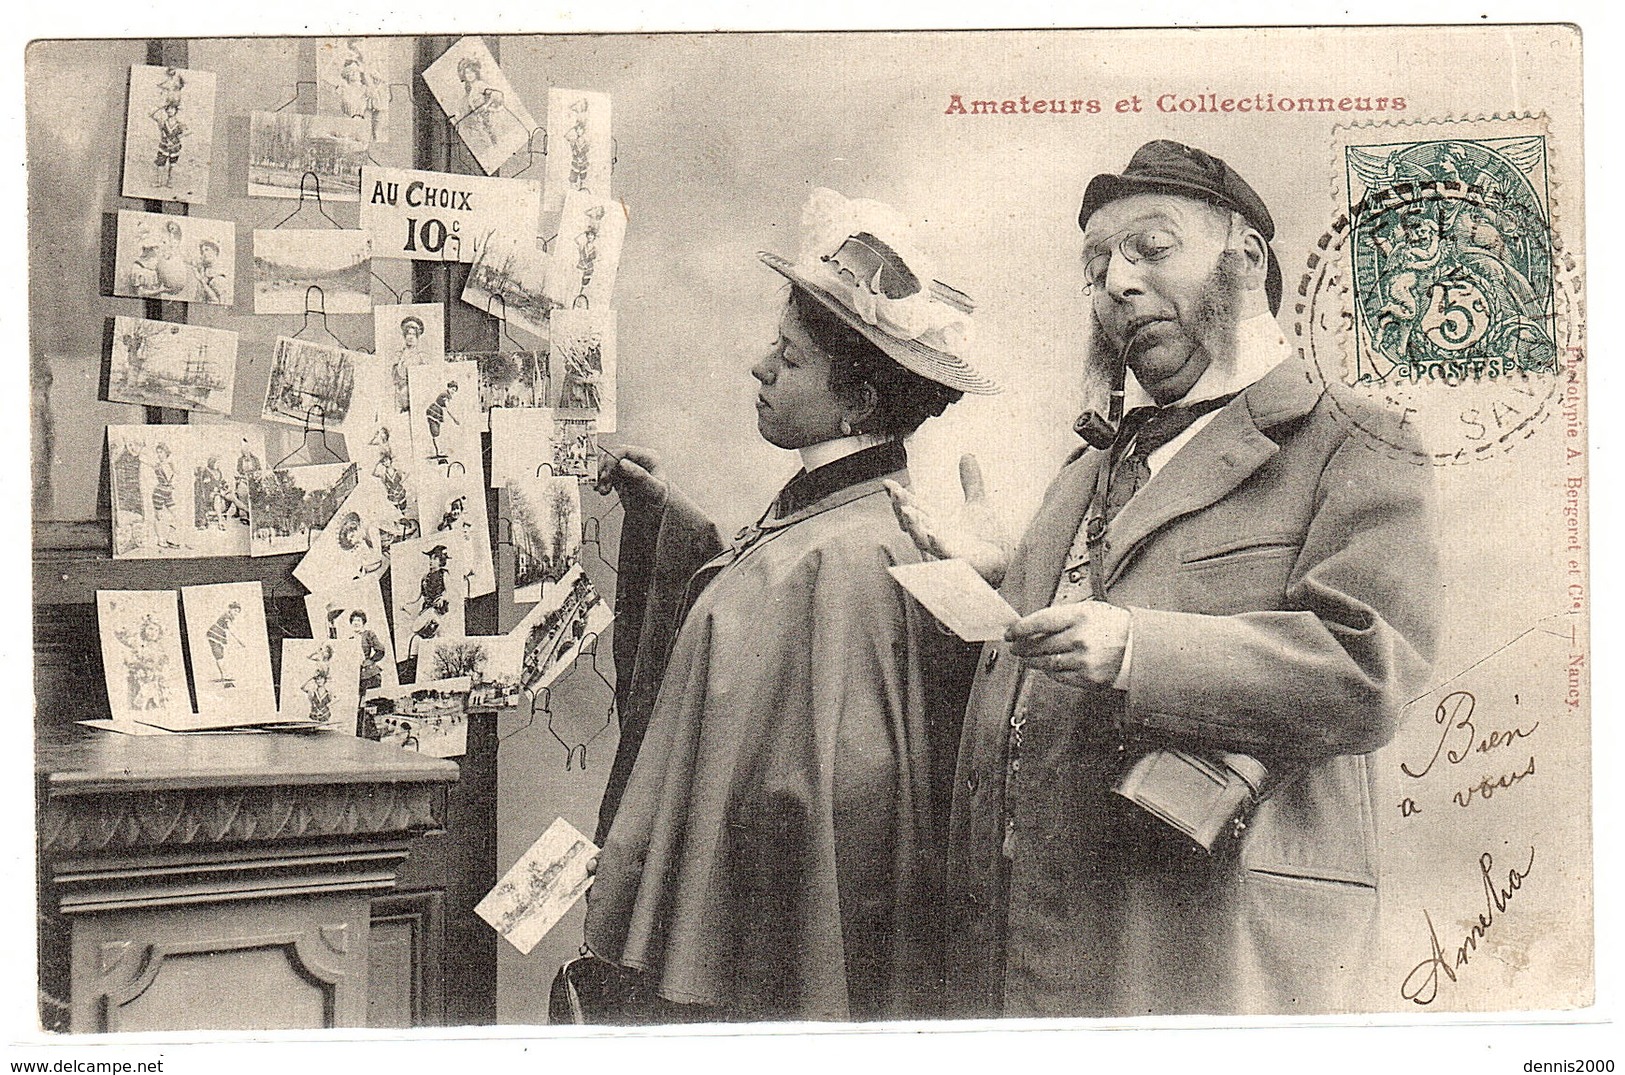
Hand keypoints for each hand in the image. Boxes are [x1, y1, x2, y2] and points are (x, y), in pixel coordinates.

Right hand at [595, 445, 666, 502]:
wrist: (655, 512)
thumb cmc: (659, 500)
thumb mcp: (655, 489)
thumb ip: (641, 476)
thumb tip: (624, 463)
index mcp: (648, 458)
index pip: (625, 451)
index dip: (611, 460)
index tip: (606, 473)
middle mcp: (636, 460)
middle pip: (612, 456)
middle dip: (604, 470)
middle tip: (602, 483)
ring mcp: (626, 466)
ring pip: (605, 464)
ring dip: (600, 476)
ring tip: (603, 490)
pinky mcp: (618, 474)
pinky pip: (604, 473)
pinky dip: (600, 480)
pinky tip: (602, 489)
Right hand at [884, 454, 1009, 586]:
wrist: (1002, 562)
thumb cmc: (985, 539)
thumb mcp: (978, 504)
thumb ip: (971, 482)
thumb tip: (967, 455)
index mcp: (937, 522)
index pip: (914, 506)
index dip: (901, 496)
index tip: (888, 483)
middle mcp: (936, 535)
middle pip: (913, 521)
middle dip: (902, 507)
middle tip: (895, 492)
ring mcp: (945, 549)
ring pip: (921, 538)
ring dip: (913, 525)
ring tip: (906, 510)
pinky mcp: (958, 561)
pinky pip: (944, 553)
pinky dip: (936, 543)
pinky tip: (933, 533)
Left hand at [1006, 601, 1130, 687]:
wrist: (1138, 646)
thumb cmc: (1110, 625)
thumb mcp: (1088, 609)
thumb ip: (1060, 616)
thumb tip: (1030, 626)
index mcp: (1080, 616)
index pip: (1040, 622)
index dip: (1020, 629)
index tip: (1010, 633)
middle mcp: (1081, 639)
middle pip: (1039, 645)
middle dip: (1022, 647)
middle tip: (1015, 647)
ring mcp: (1084, 661)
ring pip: (1045, 663)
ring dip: (1031, 661)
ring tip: (1027, 658)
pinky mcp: (1088, 678)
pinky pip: (1058, 677)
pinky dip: (1049, 671)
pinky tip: (1047, 666)